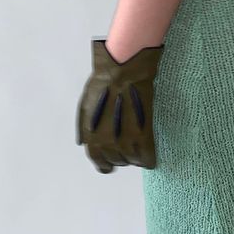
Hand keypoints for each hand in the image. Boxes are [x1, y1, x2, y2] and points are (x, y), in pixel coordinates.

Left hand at [75, 38, 164, 173]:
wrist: (123, 70)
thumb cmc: (103, 83)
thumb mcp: (85, 105)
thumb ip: (83, 128)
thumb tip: (83, 144)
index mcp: (91, 137)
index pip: (99, 162)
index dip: (106, 163)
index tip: (112, 162)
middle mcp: (106, 144)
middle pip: (117, 161)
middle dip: (121, 156)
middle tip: (127, 146)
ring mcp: (126, 142)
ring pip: (132, 161)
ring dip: (135, 158)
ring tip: (139, 147)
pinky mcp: (144, 136)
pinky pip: (147, 158)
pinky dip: (148, 159)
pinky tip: (149, 155)